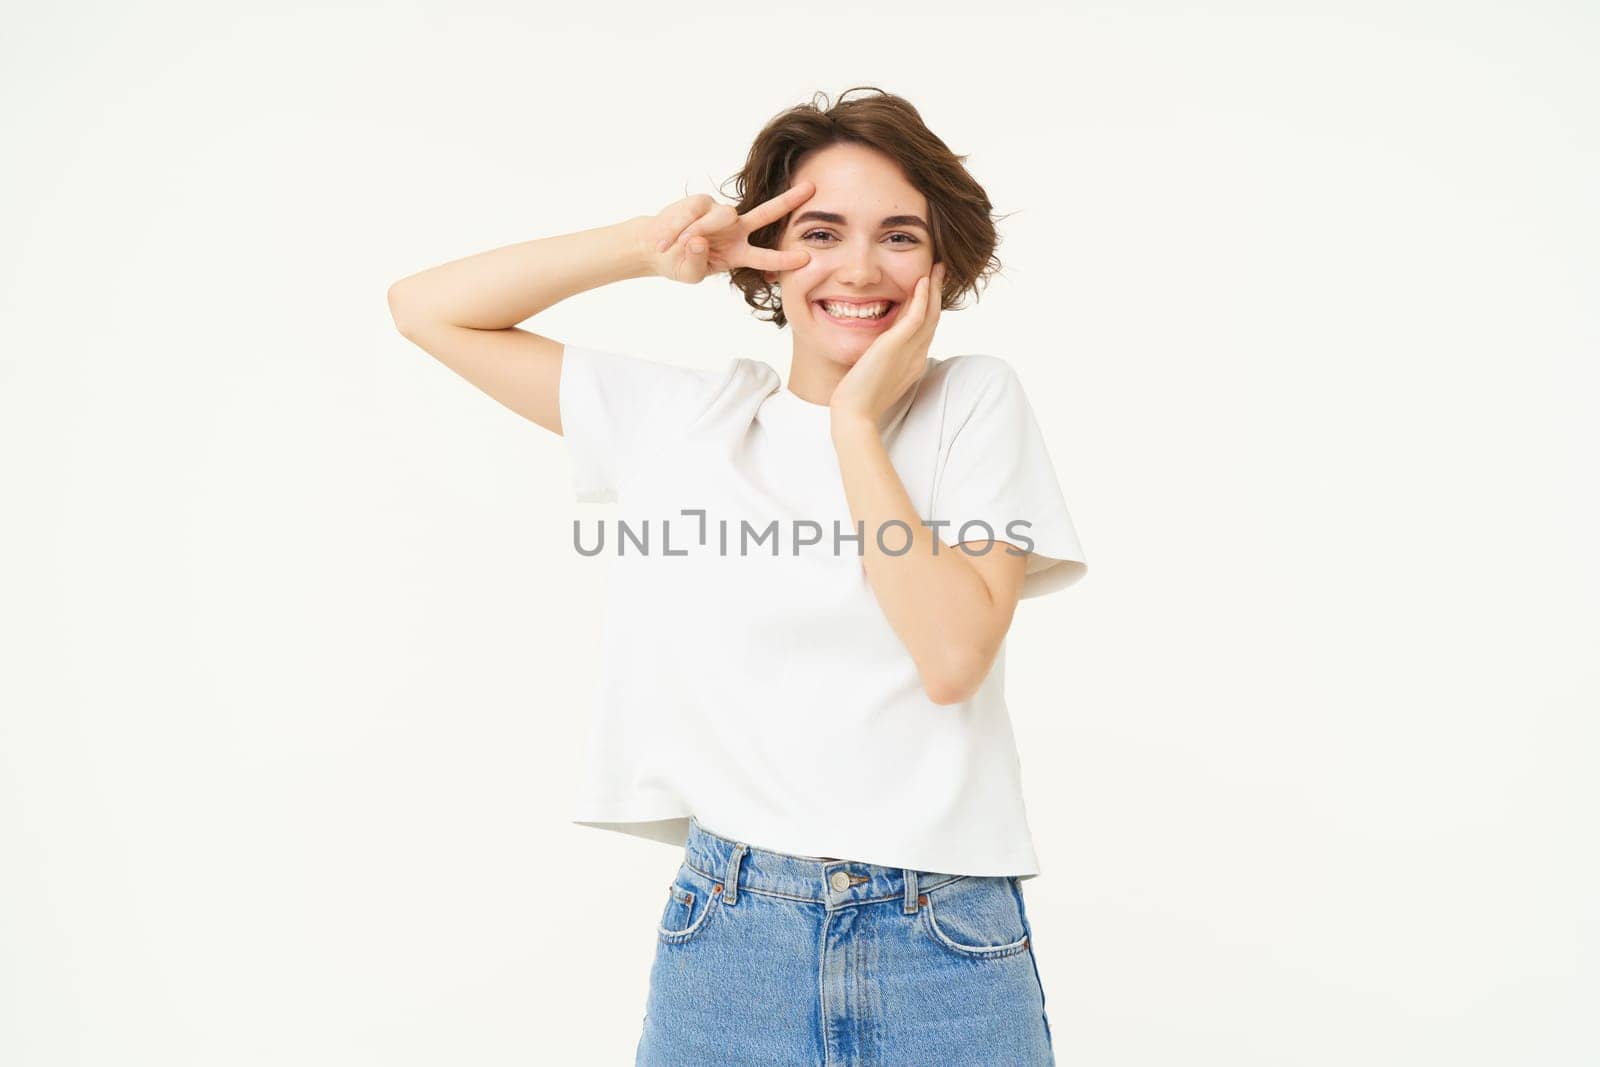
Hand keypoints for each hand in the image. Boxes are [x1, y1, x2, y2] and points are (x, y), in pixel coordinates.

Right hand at [642, 181, 815, 283]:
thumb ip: (696, 262)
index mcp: (739, 253)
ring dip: (700, 231)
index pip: (766, 257)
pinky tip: (666, 239)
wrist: (655, 246)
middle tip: (811, 188)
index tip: (806, 258)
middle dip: (788, 201)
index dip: (783, 259)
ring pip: (722, 217)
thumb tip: (700, 241)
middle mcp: (736, 230)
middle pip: (765, 213)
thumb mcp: (689, 272)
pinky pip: (695, 212)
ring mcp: (719, 214)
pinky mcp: (702, 202)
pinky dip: (680, 226)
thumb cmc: (678, 262)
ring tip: (676, 245)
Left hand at [829, 262, 947, 429]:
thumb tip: (878, 348)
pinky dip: (922, 298)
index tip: (928, 288)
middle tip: (939, 270)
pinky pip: (916, 317)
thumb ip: (882, 360)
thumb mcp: (875, 375)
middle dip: (937, 293)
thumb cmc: (857, 400)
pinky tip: (922, 281)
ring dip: (934, 289)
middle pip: (933, 319)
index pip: (926, 330)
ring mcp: (910, 352)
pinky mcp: (896, 347)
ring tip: (936, 267)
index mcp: (913, 364)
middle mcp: (917, 357)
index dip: (930, 307)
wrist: (854, 415)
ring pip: (930, 315)